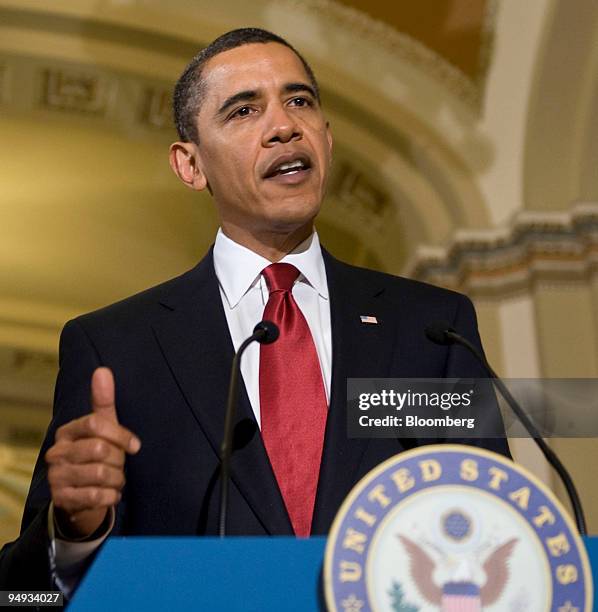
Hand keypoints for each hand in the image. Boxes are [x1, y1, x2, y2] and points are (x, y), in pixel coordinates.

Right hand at [45, 367, 140, 539]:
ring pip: (101, 474)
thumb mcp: (103, 428)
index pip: (96, 423)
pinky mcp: (61, 499)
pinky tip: (109, 494)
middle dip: (119, 460)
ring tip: (115, 480)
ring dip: (117, 479)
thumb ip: (103, 401)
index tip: (136, 446)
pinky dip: (111, 496)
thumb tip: (102, 370)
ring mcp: (56, 476)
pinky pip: (96, 496)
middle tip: (119, 465)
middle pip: (101, 449)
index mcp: (67, 431)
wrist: (81, 497)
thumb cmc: (96, 456)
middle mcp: (57, 452)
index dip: (121, 435)